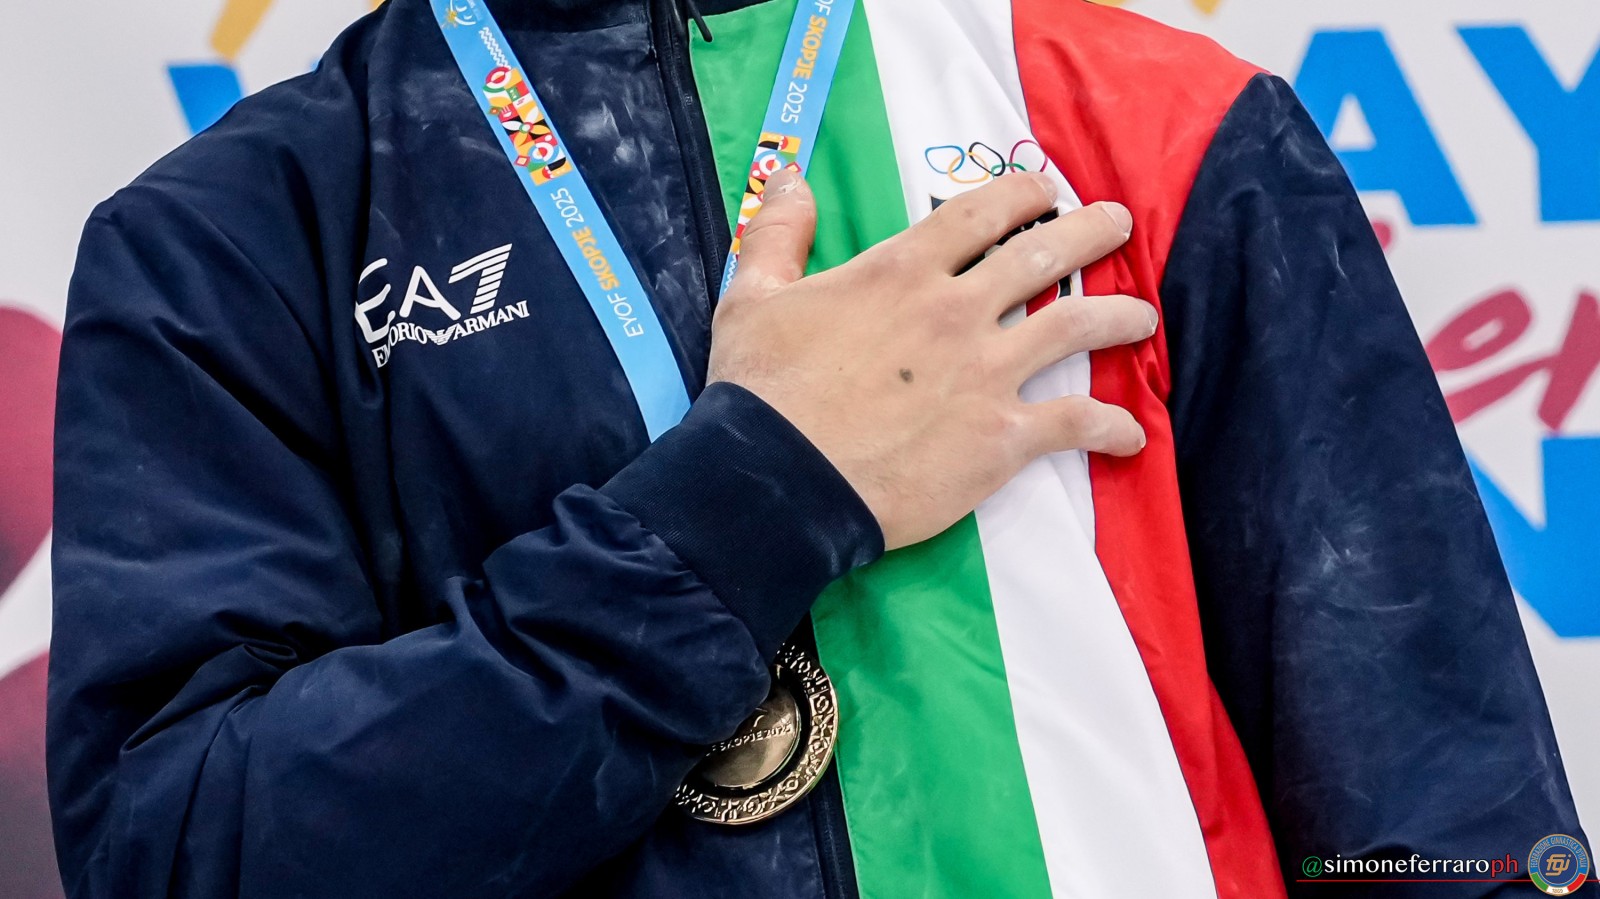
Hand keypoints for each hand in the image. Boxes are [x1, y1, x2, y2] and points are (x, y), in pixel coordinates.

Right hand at [707, 169, 1154, 550]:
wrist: (777, 479)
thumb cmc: (761, 391)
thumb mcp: (752, 297)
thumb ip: (777, 233)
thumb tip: (788, 176)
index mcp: (900, 271)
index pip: (980, 213)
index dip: (1020, 192)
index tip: (1045, 189)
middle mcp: (956, 310)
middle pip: (1042, 254)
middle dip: (1088, 232)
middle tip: (1115, 224)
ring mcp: (985, 372)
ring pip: (1075, 327)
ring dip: (1119, 316)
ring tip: (1142, 316)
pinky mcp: (1000, 438)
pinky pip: (1074, 424)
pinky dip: (1110, 428)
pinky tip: (1131, 435)